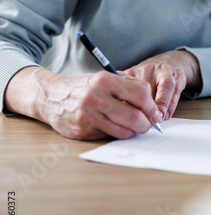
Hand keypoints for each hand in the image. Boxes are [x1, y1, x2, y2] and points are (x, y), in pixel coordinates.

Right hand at [5, 67, 162, 139]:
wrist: (52, 98)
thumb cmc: (86, 88)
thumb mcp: (105, 78)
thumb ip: (129, 87)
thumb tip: (153, 107)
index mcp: (105, 81)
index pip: (141, 94)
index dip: (151, 106)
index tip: (154, 112)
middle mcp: (96, 97)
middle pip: (135, 117)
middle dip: (146, 124)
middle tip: (148, 124)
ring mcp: (89, 115)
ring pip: (124, 131)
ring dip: (133, 132)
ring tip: (133, 126)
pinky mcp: (83, 130)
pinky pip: (110, 136)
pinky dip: (118, 134)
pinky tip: (115, 127)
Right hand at [125, 50, 201, 120]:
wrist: (164, 61)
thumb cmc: (172, 74)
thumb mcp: (179, 85)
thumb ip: (172, 101)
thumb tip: (164, 116)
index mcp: (165, 70)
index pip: (166, 86)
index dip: (163, 104)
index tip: (160, 118)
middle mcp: (149, 69)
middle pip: (146, 93)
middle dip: (147, 110)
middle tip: (150, 121)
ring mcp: (136, 71)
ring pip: (133, 94)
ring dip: (137, 107)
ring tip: (141, 114)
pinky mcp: (125, 75)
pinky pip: (124, 91)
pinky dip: (128, 101)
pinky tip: (131, 106)